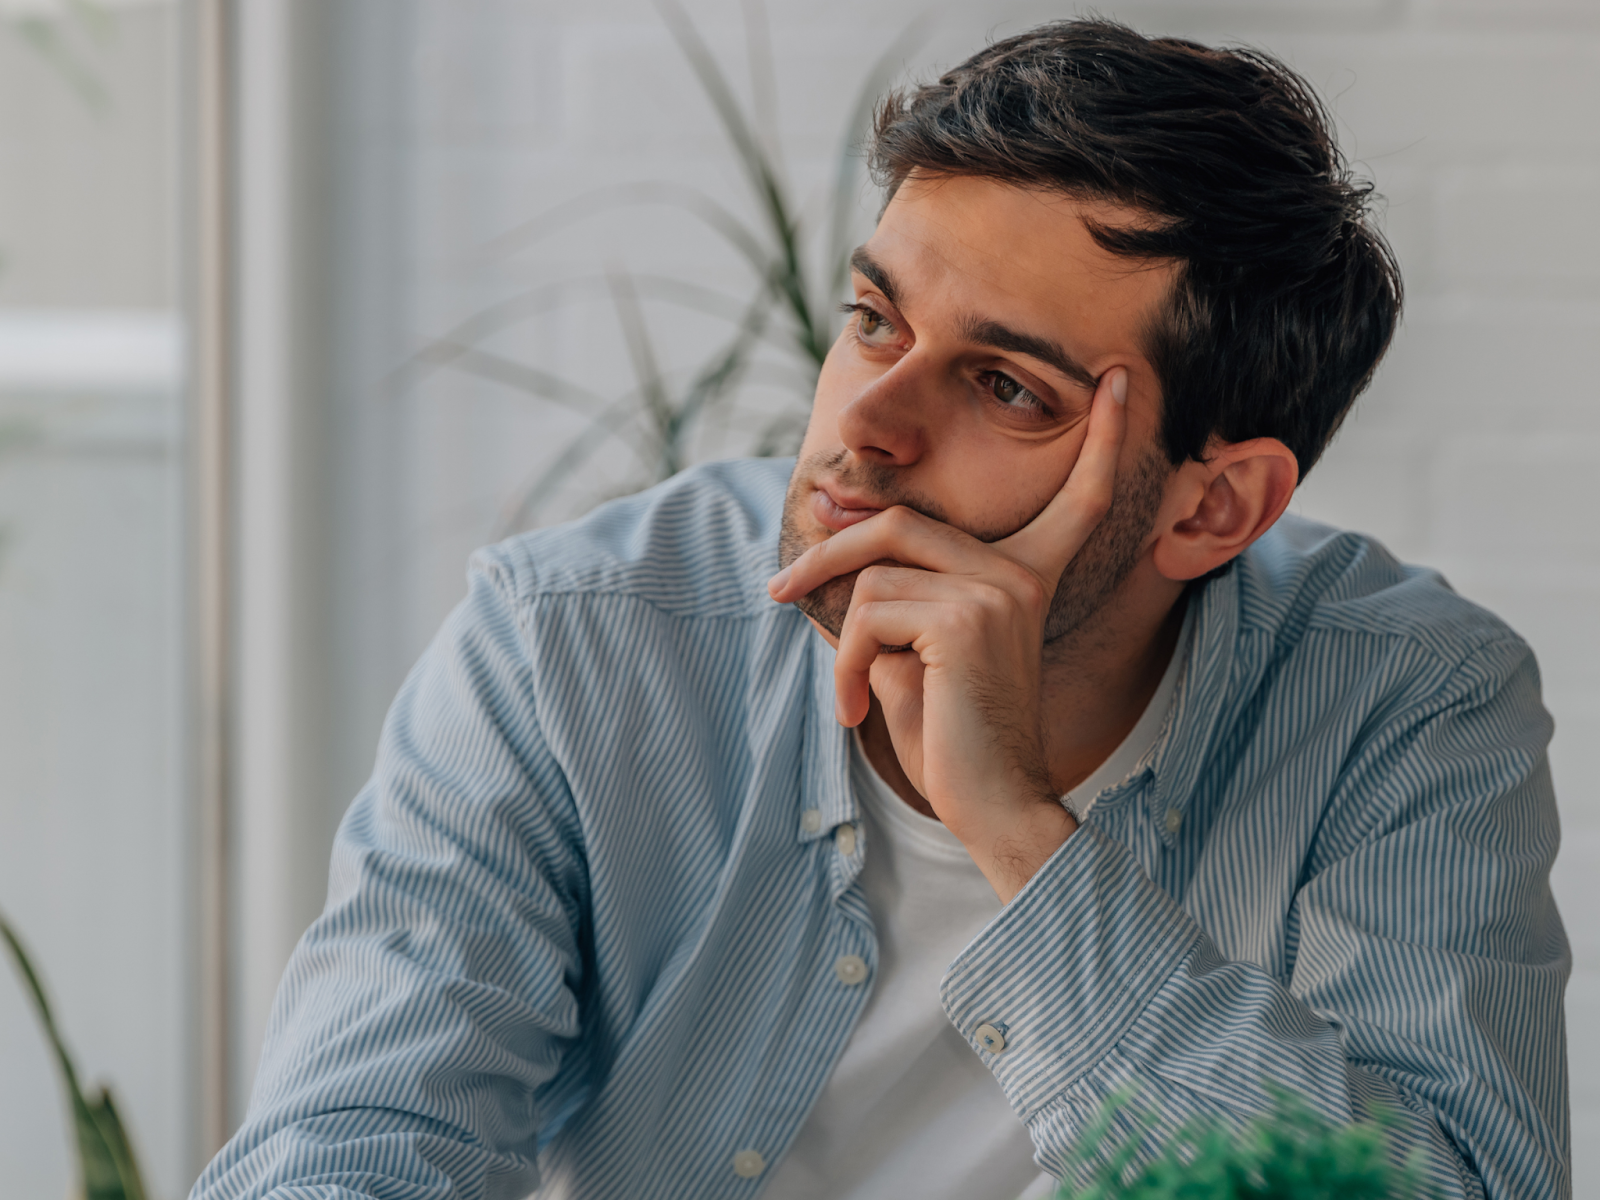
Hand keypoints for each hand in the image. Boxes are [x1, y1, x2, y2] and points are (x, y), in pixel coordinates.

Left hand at [768, 368, 1127, 900]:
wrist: (989, 803)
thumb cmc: (952, 734)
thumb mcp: (917, 650)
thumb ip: (894, 591)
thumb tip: (834, 525)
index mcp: (1025, 575)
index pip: (1072, 497)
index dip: (1102, 439)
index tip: (1119, 381)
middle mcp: (1019, 573)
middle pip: (898, 525)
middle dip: (827, 553)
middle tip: (779, 589)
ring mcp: (996, 591)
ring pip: (871, 577)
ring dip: (841, 641)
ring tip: (854, 694)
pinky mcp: (965, 619)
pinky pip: (867, 614)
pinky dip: (846, 664)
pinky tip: (858, 707)